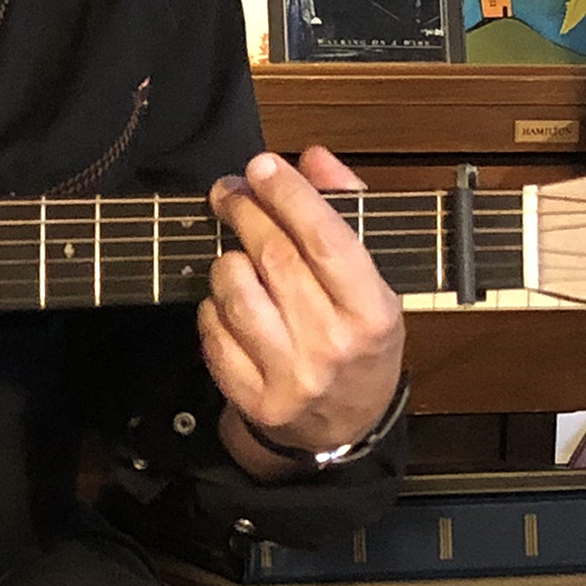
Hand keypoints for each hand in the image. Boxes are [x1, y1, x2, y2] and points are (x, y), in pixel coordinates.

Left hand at [201, 148, 404, 473]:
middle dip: (244, 211)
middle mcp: (334, 344)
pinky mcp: (254, 399)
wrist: (347, 426)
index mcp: (373, 311)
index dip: (289, 194)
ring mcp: (292, 376)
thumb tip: (315, 158)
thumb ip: (346, 211)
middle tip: (228, 192)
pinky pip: (212, 332)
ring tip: (234, 254)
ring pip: (234, 290)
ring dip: (225, 260)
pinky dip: (212, 308)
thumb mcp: (373, 279)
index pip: (326, 239)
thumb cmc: (359, 339)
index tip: (262, 165)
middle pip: (273, 256)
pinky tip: (229, 303)